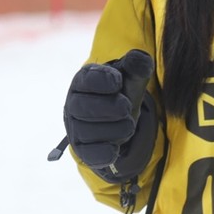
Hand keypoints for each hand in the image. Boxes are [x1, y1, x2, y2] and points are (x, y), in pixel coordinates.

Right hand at [63, 50, 154, 174]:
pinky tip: (115, 148)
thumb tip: (138, 58)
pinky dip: (103, 153)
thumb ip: (137, 64)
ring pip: (86, 132)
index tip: (118, 82)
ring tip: (129, 124)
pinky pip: (89, 154)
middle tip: (127, 107)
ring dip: (112, 129)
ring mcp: (77, 128)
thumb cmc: (123, 89)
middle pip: (81, 107)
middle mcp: (75, 104)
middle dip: (107, 107)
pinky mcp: (84, 149)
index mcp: (84, 80)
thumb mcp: (132, 74)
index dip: (101, 80)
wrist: (121, 114)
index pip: (85, 79)